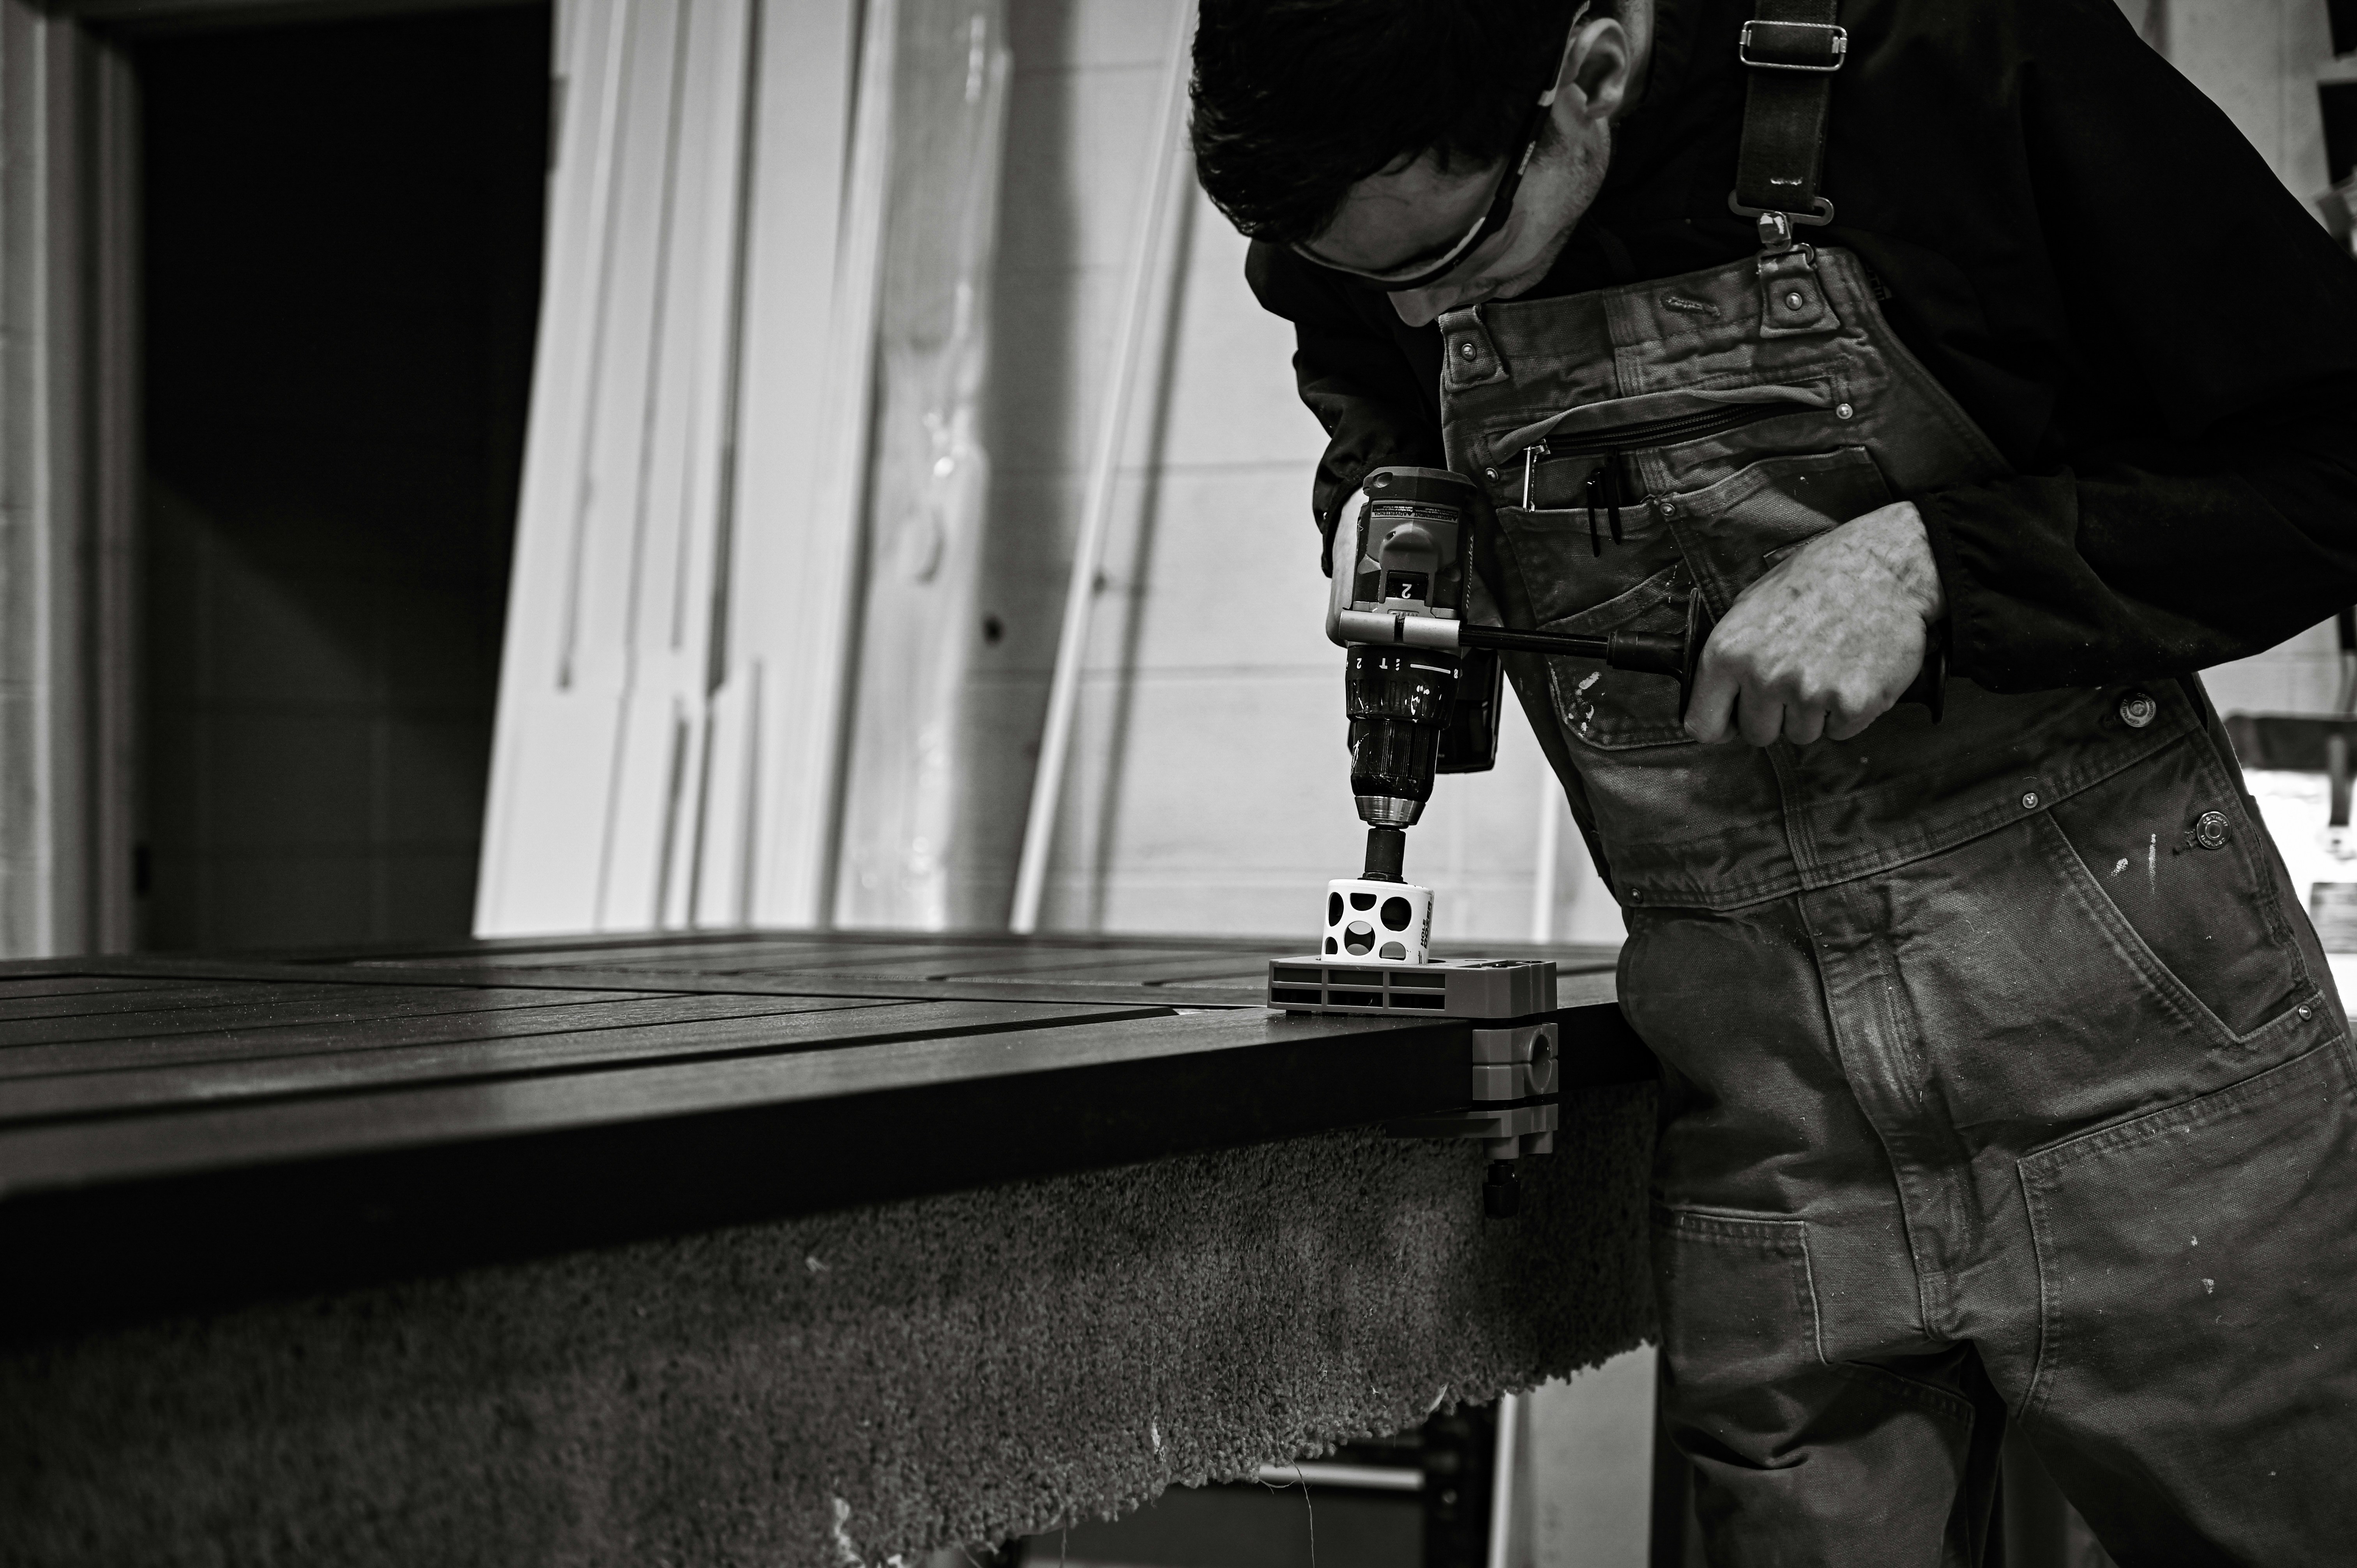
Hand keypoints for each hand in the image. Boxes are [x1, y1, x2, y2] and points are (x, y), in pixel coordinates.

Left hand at [1682, 501, 1944, 746]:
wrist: (1885, 565)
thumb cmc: (1816, 579)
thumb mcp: (1752, 604)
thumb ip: (1730, 655)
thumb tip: (1715, 699)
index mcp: (1728, 652)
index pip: (1704, 725)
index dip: (1723, 724)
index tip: (1737, 716)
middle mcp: (1763, 676)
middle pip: (1757, 735)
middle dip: (1776, 715)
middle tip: (1799, 676)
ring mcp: (1809, 693)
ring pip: (1801, 735)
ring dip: (1814, 712)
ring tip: (1830, 665)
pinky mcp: (1852, 704)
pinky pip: (1840, 731)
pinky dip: (1848, 711)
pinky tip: (1854, 672)